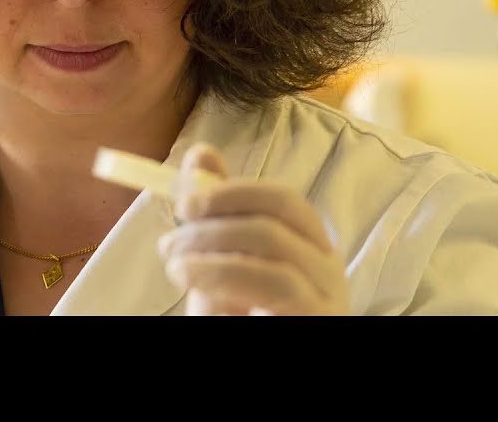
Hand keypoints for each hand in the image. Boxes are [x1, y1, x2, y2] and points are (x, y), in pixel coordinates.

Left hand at [157, 143, 349, 315]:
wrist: (243, 344)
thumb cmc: (239, 317)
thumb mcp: (220, 263)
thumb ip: (215, 213)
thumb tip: (201, 152)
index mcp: (309, 247)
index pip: (282, 199)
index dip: (230, 191)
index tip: (184, 203)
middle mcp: (327, 270)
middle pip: (275, 218)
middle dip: (212, 219)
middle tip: (170, 238)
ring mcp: (325, 299)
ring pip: (271, 247)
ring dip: (209, 247)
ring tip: (174, 266)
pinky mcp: (314, 319)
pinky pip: (274, 284)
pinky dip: (222, 273)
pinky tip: (192, 280)